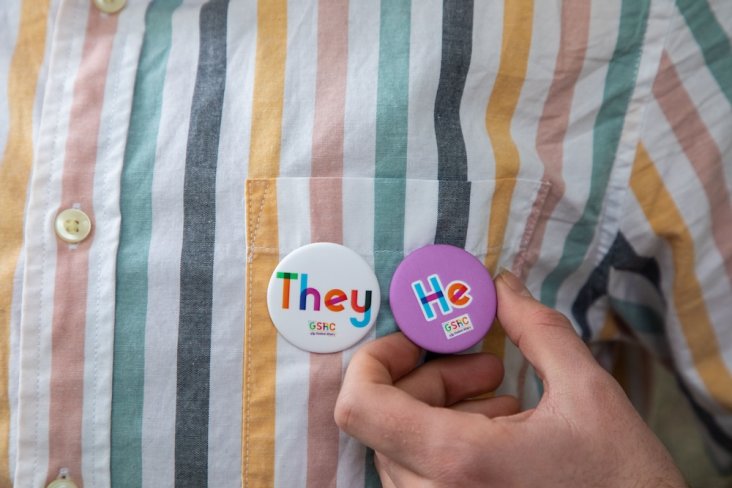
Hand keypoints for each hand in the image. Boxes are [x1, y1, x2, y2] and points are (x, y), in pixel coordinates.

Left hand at [334, 271, 685, 486]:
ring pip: (402, 447)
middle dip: (431, 379)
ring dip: (443, 410)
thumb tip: (502, 285)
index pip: (359, 405)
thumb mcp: (587, 391)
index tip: (418, 341)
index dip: (376, 360)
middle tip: (486, 365)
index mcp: (456, 461)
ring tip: (504, 400)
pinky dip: (448, 442)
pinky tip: (502, 430)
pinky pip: (421, 477)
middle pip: (386, 418)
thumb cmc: (622, 481)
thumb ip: (534, 328)